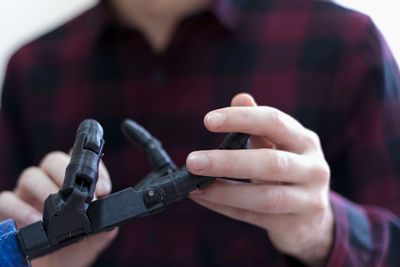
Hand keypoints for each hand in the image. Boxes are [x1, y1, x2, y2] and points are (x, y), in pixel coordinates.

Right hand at [0, 151, 117, 266]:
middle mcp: (49, 184)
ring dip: (44, 190)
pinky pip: (7, 199)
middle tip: (79, 197)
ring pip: (31, 175)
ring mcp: (28, 195)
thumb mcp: (94, 240)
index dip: (94, 169)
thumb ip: (104, 226)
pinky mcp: (10, 210)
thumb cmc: (72, 250)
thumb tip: (110, 218)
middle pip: (53, 160)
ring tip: (56, 211)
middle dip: (66, 174)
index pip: (81, 164)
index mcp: (71, 186)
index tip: (104, 189)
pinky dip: (20, 208)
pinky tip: (35, 221)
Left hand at [186, 93, 333, 266]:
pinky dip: (224, 207)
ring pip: (264, 197)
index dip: (242, 119)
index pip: (275, 123)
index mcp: (305, 142)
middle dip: (227, 161)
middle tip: (192, 161)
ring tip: (193, 185)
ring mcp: (308, 200)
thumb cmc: (288, 171)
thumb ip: (259, 124)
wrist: (312, 218)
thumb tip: (240, 98)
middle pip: (270, 163)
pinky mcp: (294, 225)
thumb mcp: (278, 145)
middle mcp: (314, 169)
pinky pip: (253, 216)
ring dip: (224, 191)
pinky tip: (202, 198)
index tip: (208, 120)